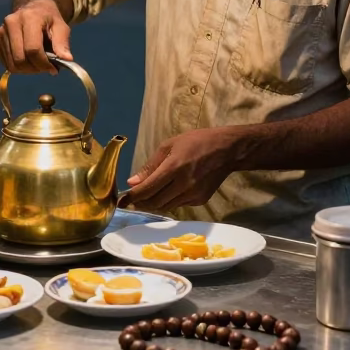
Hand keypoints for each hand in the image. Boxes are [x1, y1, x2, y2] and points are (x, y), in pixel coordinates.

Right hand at [0, 0, 72, 73]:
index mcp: (29, 17)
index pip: (33, 49)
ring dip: (27, 70)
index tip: (53, 69)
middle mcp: (11, 23)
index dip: (43, 64)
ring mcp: (1, 31)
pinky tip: (28, 60)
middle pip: (20, 59)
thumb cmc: (49, 19)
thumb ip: (62, 43)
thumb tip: (67, 59)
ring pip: (12, 64)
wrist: (33, 7)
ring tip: (38, 63)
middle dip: (35, 68)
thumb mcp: (61, 27)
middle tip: (46, 67)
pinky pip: (6, 63)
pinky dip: (19, 67)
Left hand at [121, 128, 239, 211]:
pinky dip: (168, 201)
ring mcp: (193, 195)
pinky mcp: (200, 200)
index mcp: (174, 168)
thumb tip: (133, 182)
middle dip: (140, 203)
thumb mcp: (169, 146)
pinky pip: (178, 205)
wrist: (227, 150)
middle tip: (131, 200)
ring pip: (165, 207)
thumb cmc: (196, 142)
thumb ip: (150, 166)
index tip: (121, 201)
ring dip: (153, 204)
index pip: (147, 189)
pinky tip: (167, 192)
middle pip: (154, 202)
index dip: (132, 197)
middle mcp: (184, 185)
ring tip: (145, 197)